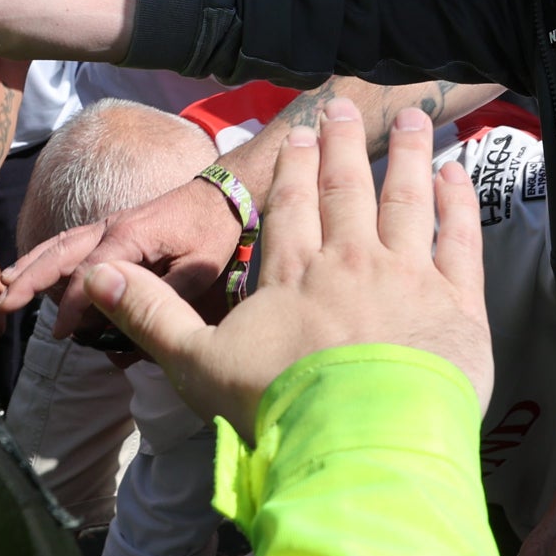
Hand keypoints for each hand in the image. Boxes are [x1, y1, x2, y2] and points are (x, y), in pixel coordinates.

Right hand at [0, 172, 242, 338]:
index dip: (72, 308)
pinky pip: (71, 238)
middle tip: (3, 304)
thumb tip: (121, 320)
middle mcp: (110, 226)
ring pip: (60, 243)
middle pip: (60, 254)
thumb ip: (161, 295)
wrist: (224, 193)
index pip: (88, 276)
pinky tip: (34, 264)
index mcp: (129, 236)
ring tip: (5, 282)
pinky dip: (48, 252)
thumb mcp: (198, 270)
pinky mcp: (113, 225)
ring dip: (31, 263)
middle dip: (29, 280)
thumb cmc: (213, 232)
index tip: (60, 334)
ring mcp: (109, 223)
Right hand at [81, 101, 492, 440]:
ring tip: (411, 120)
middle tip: (344, 112)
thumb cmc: (276, 408)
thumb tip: (96, 274)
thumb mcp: (197, 365)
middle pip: (348, 191)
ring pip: (407, 199)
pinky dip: (459, 201)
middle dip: (344, 148)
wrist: (357, 443)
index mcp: (293, 274)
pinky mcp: (456, 302)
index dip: (296, 169)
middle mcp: (350, 261)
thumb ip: (151, 314)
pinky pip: (459, 238)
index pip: (292, 208)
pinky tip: (458, 173)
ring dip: (407, 157)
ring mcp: (406, 276)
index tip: (301, 136)